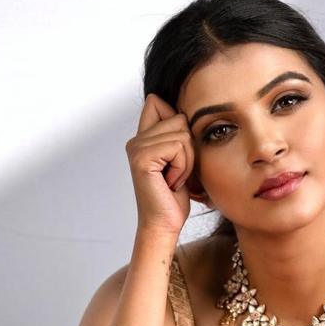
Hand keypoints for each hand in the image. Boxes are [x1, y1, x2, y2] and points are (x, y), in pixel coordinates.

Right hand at [125, 93, 200, 236]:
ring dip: (187, 160)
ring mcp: (137, 148)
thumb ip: (178, 135)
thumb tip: (188, 112)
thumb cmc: (174, 197)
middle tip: (176, 172)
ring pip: (182, 134)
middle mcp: (136, 140)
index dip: (176, 119)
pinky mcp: (142, 158)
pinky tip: (171, 182)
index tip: (177, 151)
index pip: (156, 101)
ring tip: (174, 178)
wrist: (164, 224)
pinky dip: (183, 167)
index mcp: (142, 138)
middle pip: (178, 117)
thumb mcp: (180, 159)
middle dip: (188, 147)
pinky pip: (178, 147)